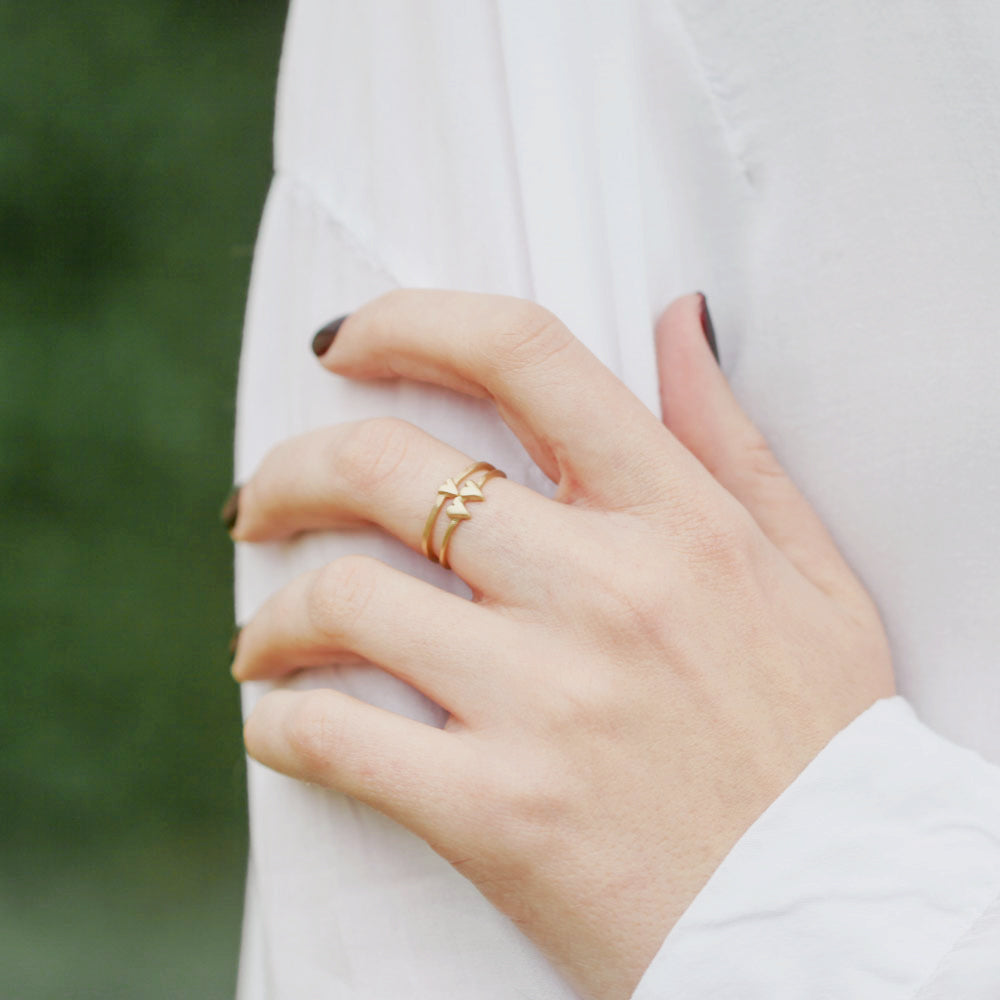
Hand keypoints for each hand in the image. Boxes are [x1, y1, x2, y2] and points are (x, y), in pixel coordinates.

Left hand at [230, 290, 894, 999]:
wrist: (824, 921)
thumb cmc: (820, 744)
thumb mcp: (812, 573)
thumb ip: (732, 437)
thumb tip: (679, 317)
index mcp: (680, 520)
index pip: (523, 357)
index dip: (412, 321)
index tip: (348, 342)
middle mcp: (603, 590)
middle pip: (388, 469)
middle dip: (295, 470)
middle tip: (263, 501)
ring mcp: (542, 700)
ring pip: (342, 598)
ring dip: (276, 612)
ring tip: (266, 637)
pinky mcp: (495, 812)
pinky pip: (336, 737)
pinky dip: (282, 722)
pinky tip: (281, 721)